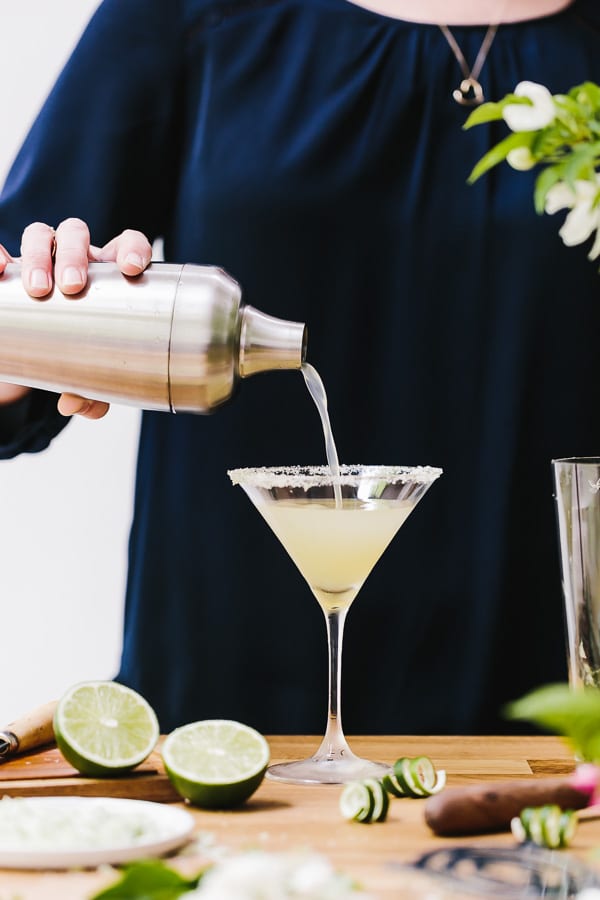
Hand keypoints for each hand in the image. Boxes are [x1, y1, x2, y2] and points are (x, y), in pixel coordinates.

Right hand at [0, 218, 151, 418]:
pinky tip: (0, 269)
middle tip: (73, 287)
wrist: (35, 350)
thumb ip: (88, 390)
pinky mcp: (11, 269)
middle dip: (76, 255)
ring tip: (39, 289)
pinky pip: (3, 251)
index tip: (132, 270)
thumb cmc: (75, 352)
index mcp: (108, 276)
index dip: (133, 249)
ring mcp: (41, 259)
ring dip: (41, 254)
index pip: (127, 246)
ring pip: (42, 235)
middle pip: (77, 235)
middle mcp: (76, 260)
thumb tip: (73, 405)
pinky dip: (0, 254)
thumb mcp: (87, 371)